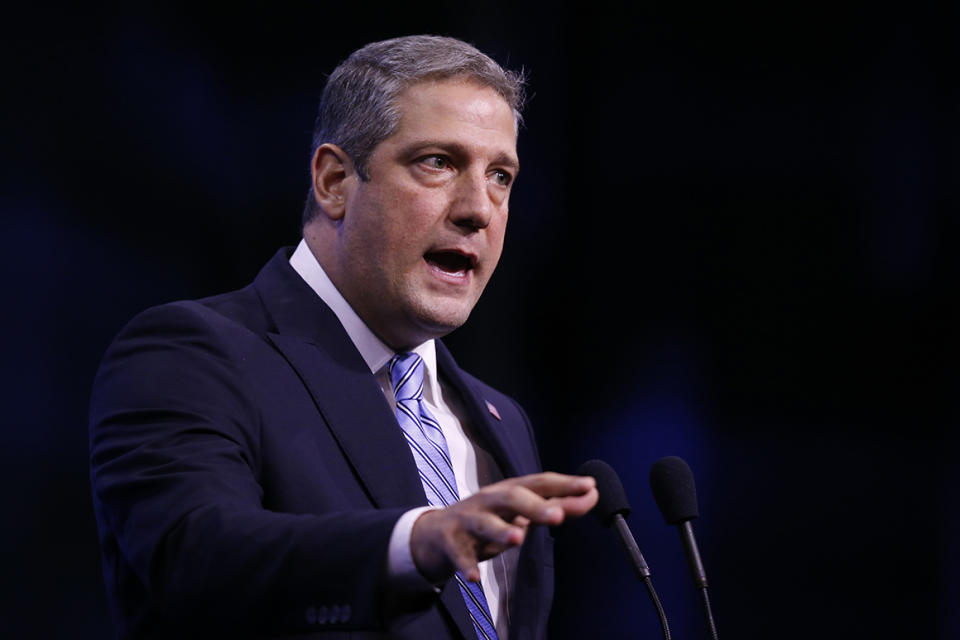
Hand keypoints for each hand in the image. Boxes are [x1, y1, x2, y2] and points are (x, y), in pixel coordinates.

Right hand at [409, 472, 597, 582]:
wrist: (435, 533)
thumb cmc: (487, 520)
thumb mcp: (520, 513)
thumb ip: (555, 506)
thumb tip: (591, 496)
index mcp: (508, 491)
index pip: (538, 482)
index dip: (564, 484)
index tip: (589, 486)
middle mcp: (489, 500)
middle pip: (511, 497)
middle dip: (535, 505)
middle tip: (557, 516)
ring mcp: (467, 520)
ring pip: (484, 522)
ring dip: (501, 530)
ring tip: (518, 538)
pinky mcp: (450, 541)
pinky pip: (458, 554)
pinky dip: (466, 564)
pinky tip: (475, 578)